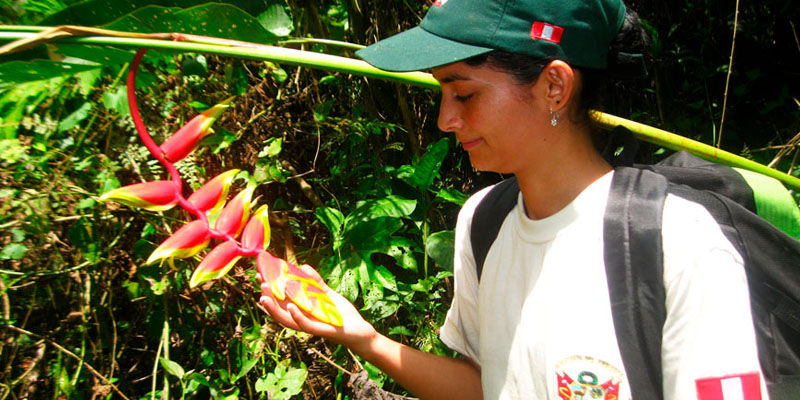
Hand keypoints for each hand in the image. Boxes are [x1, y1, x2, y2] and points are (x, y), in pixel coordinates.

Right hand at [259, 264, 376, 353]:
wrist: (360, 330)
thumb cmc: (341, 314)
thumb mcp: (327, 295)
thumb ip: (316, 282)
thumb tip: (303, 266)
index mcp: (303, 311)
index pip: (282, 302)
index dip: (271, 291)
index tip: (261, 277)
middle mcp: (303, 320)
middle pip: (280, 311)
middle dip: (268, 299)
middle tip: (260, 284)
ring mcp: (310, 326)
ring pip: (287, 320)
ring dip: (274, 310)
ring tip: (264, 297)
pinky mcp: (321, 330)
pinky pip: (305, 325)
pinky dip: (297, 317)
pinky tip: (291, 307)